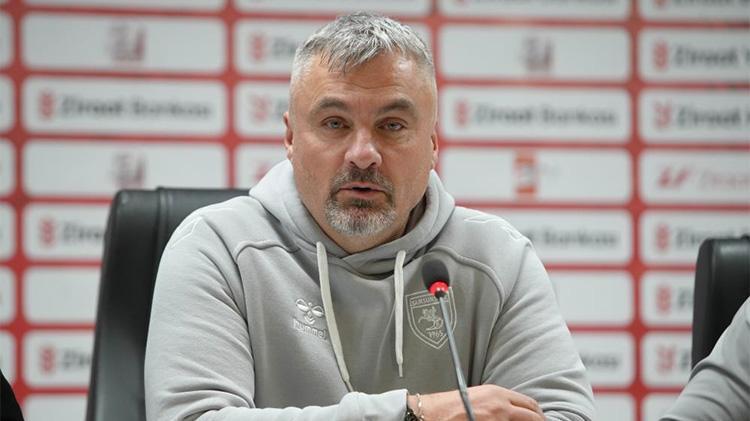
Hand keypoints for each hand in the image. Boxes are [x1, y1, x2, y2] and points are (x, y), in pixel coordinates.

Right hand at [408, 385, 543, 420]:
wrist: (433, 414)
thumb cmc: (450, 406)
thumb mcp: (478, 396)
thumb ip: (497, 402)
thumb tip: (510, 412)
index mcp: (497, 394)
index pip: (528, 403)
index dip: (537, 414)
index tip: (539, 419)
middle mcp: (501, 405)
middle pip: (533, 415)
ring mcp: (497, 419)